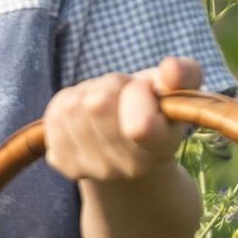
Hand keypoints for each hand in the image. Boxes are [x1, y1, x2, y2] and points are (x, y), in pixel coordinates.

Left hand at [44, 58, 206, 192]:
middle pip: (98, 104)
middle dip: (108, 86)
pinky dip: (64, 105)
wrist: (130, 149)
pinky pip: (52, 117)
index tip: (146, 88)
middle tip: (122, 94)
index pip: (140, 127)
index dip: (137, 94)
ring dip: (85, 93)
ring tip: (104, 104)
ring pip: (72, 107)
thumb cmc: (156, 110)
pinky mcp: (65, 165)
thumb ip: (184, 74)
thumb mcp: (176, 89)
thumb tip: (170, 69)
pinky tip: (83, 116)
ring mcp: (95, 169)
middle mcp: (129, 167)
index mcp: (161, 146)